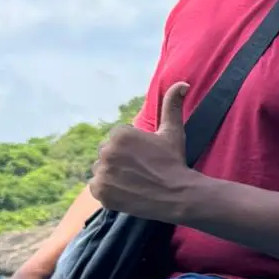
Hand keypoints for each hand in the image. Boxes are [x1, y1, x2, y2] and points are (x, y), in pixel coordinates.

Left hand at [90, 82, 197, 221]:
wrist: (178, 194)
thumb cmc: (174, 161)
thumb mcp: (173, 131)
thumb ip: (172, 105)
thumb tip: (182, 83)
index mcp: (120, 133)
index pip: (117, 139)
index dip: (132, 149)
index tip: (146, 158)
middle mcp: (107, 150)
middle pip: (107, 153)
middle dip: (120, 160)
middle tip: (140, 170)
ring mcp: (102, 172)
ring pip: (101, 169)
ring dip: (112, 174)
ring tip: (133, 181)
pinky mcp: (100, 191)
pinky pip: (96, 186)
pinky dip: (107, 189)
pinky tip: (125, 190)